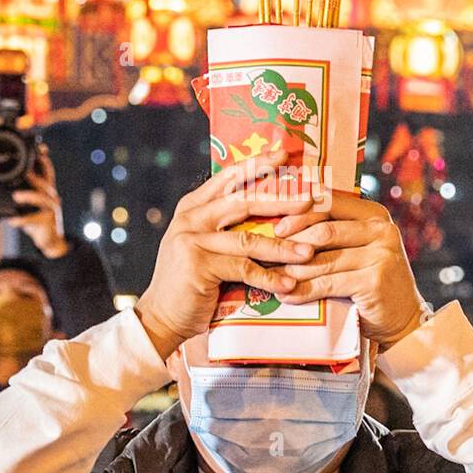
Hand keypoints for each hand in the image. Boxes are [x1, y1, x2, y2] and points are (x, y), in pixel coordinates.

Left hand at [9, 145, 68, 258]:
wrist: (48, 239)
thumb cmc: (36, 219)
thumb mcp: (29, 204)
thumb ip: (20, 192)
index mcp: (46, 189)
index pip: (47, 170)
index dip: (43, 159)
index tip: (39, 149)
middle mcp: (51, 196)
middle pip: (44, 182)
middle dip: (34, 175)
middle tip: (24, 171)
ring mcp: (51, 208)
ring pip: (41, 199)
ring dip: (29, 197)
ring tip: (17, 196)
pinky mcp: (48, 221)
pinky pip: (35, 219)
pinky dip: (22, 220)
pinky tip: (12, 221)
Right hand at [135, 151, 318, 358]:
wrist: (162, 318)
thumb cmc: (192, 283)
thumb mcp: (206, 245)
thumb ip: (226, 226)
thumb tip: (272, 209)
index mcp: (193, 207)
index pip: (228, 178)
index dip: (256, 164)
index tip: (283, 154)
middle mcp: (191, 218)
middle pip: (242, 200)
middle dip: (279, 199)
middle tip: (309, 199)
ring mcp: (192, 240)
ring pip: (248, 238)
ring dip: (283, 247)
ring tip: (309, 251)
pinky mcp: (198, 265)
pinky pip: (244, 269)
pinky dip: (269, 278)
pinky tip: (289, 284)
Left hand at [273, 192, 425, 350]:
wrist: (402, 319)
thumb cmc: (370, 281)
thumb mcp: (357, 249)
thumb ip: (333, 233)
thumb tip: (283, 224)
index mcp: (374, 214)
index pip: (331, 202)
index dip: (300, 212)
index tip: (278, 226)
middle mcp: (381, 229)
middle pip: (325, 229)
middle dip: (292, 242)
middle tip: (268, 252)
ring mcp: (381, 254)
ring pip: (324, 259)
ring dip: (293, 269)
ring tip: (272, 276)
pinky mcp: (375, 280)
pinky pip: (330, 283)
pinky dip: (305, 291)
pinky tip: (288, 296)